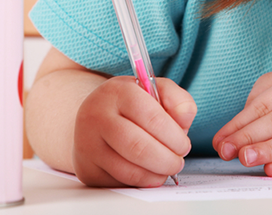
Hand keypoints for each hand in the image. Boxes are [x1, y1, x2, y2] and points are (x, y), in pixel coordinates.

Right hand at [72, 76, 195, 186]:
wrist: (94, 116)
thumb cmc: (130, 104)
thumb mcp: (155, 89)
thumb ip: (177, 99)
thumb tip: (184, 119)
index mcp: (118, 92)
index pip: (152, 117)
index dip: (174, 136)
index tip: (184, 145)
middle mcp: (97, 116)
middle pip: (138, 147)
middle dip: (167, 160)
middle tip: (178, 162)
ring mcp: (88, 144)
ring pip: (128, 170)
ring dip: (155, 174)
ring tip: (166, 169)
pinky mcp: (86, 168)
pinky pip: (118, 183)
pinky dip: (140, 182)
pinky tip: (149, 173)